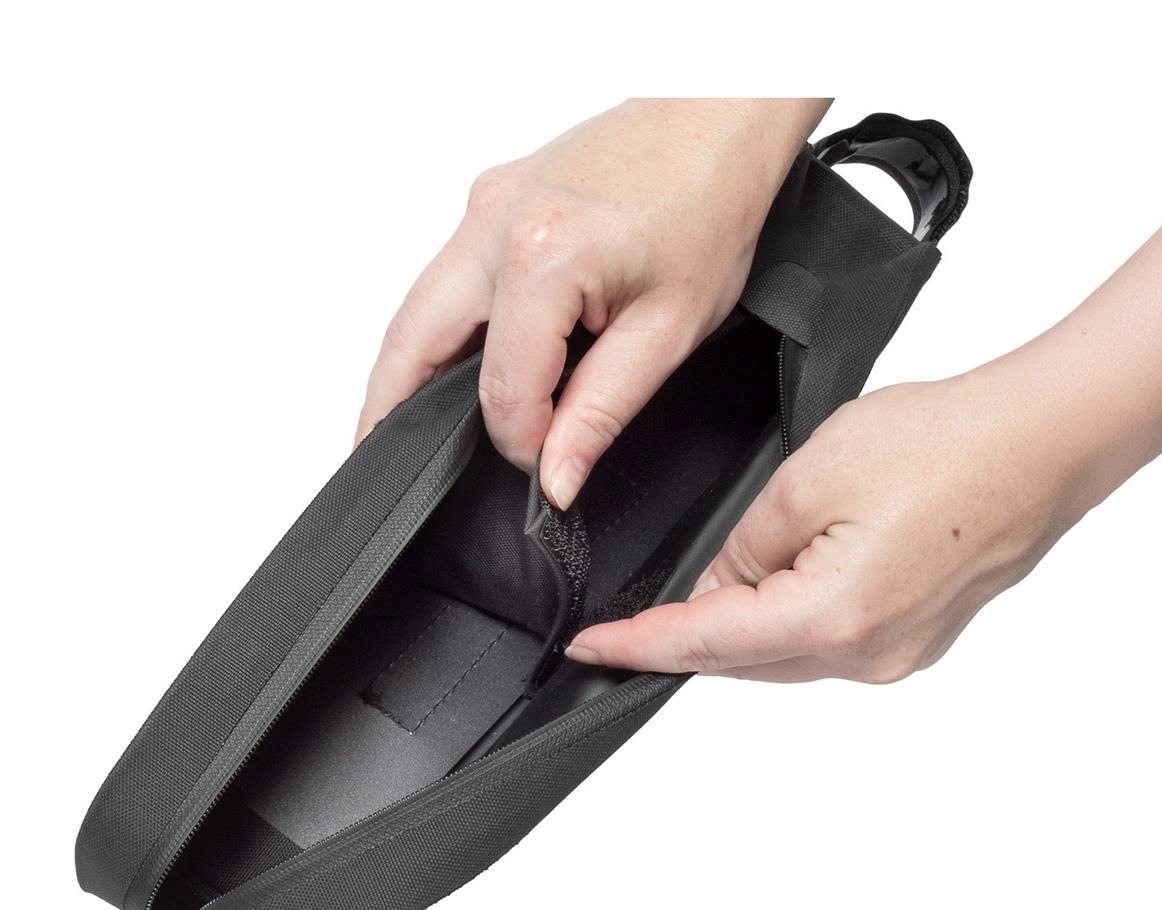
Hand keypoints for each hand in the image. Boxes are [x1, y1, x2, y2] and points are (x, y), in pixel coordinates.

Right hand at [359, 99, 829, 507]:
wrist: (720, 119)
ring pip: (417, 308)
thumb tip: (557, 476)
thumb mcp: (667, 331)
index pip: (500, 389)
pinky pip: (444, 279)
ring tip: (398, 428)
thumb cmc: (710, 205)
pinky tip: (448, 366)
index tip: (548, 468)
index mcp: (541, 255)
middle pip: (411, 342)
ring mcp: (484, 205)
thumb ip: (601, 411)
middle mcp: (493, 223)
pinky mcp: (490, 200)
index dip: (521, 442)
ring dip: (406, 369)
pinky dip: (437, 330)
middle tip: (379, 468)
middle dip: (389, 413)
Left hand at [567, 191, 1161, 681]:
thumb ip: (747, 545)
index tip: (591, 649)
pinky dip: (784, 624)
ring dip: (734, 631)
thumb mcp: (807, 477)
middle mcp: (869, 655)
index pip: (706, 642)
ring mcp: (898, 654)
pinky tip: (768, 594)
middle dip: (682, 641)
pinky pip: (825, 644)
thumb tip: (721, 585)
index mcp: (833, 616)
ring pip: (783, 656)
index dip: (640, 645)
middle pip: (743, 662)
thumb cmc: (945, 443)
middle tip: (626, 627)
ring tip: (691, 602)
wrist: (1042, 440)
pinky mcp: (916, 637)